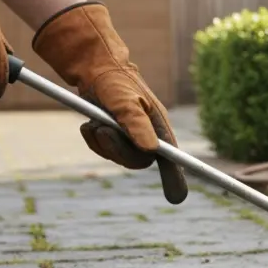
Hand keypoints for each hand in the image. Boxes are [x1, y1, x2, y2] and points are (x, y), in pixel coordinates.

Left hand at [32, 1, 187, 203]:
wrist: (93, 69)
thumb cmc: (115, 81)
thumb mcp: (125, 100)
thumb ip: (137, 124)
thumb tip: (152, 150)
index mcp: (158, 126)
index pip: (171, 157)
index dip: (174, 177)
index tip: (177, 198)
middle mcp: (147, 134)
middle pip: (139, 161)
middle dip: (117, 149)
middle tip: (103, 130)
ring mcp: (130, 137)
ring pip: (118, 157)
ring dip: (102, 142)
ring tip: (94, 121)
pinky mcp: (113, 137)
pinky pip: (103, 150)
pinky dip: (93, 139)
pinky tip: (89, 123)